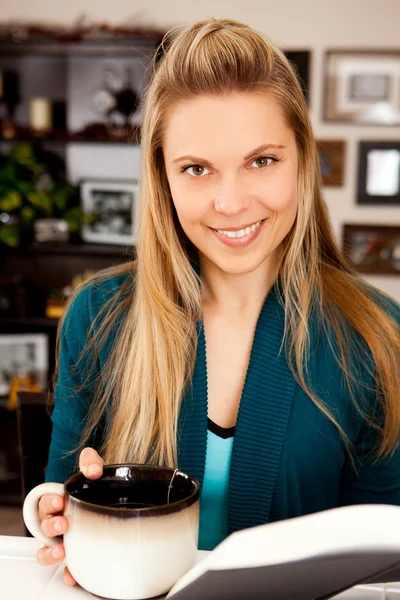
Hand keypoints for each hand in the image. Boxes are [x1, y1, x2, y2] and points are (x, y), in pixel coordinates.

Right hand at [35, 447, 103, 584]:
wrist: (114, 501)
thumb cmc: (96, 486)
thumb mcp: (94, 470)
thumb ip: (91, 462)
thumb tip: (94, 469)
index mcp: (58, 501)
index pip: (44, 502)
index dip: (49, 502)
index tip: (60, 501)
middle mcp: (57, 521)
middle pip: (45, 525)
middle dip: (52, 525)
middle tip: (63, 524)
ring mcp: (63, 539)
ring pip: (46, 549)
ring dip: (50, 552)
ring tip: (62, 551)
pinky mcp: (74, 554)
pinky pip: (65, 567)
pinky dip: (67, 572)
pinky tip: (73, 573)